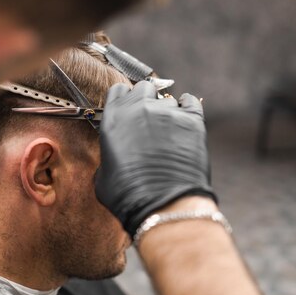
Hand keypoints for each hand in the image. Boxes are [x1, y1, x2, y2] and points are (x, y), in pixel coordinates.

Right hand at [95, 81, 216, 236]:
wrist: (163, 205)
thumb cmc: (128, 196)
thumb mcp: (102, 177)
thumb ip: (107, 157)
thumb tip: (114, 159)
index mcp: (113, 118)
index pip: (118, 91)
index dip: (124, 100)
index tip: (128, 110)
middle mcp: (139, 108)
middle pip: (144, 88)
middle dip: (146, 100)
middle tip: (148, 120)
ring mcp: (167, 112)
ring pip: (167, 99)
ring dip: (166, 111)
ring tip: (169, 132)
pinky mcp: (193, 120)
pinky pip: (190, 102)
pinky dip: (188, 108)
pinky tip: (185, 120)